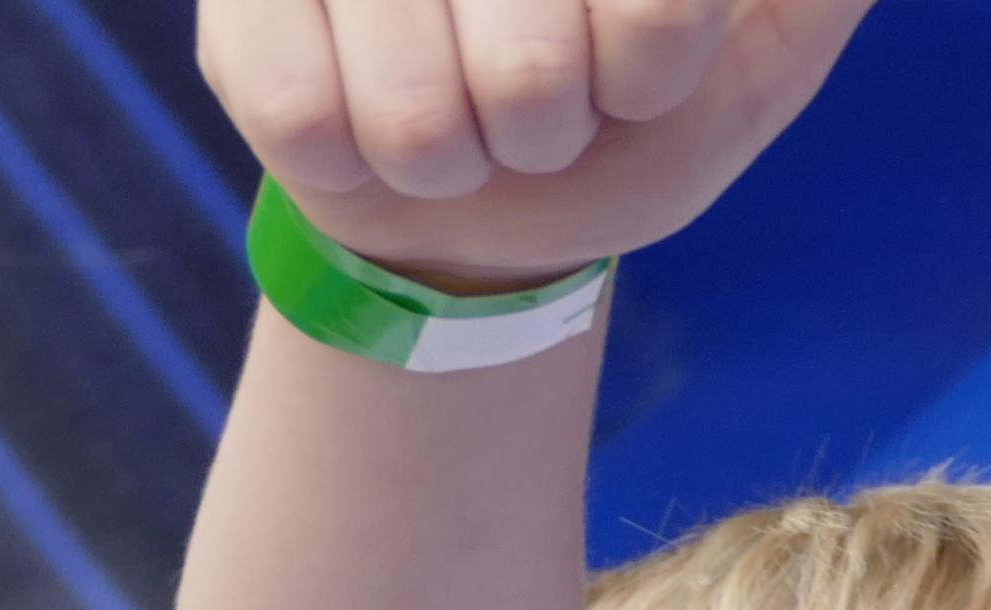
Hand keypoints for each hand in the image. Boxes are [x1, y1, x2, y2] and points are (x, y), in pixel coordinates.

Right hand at [204, 0, 872, 283]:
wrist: (474, 208)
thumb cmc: (623, 117)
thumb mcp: (752, 53)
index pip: (653, 14)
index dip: (645, 63)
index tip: (630, 73)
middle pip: (535, 72)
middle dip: (548, 128)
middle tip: (536, 108)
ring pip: (422, 117)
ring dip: (451, 159)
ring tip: (454, 119)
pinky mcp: (238, 0)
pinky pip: (310, 125)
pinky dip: (356, 164)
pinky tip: (367, 123)